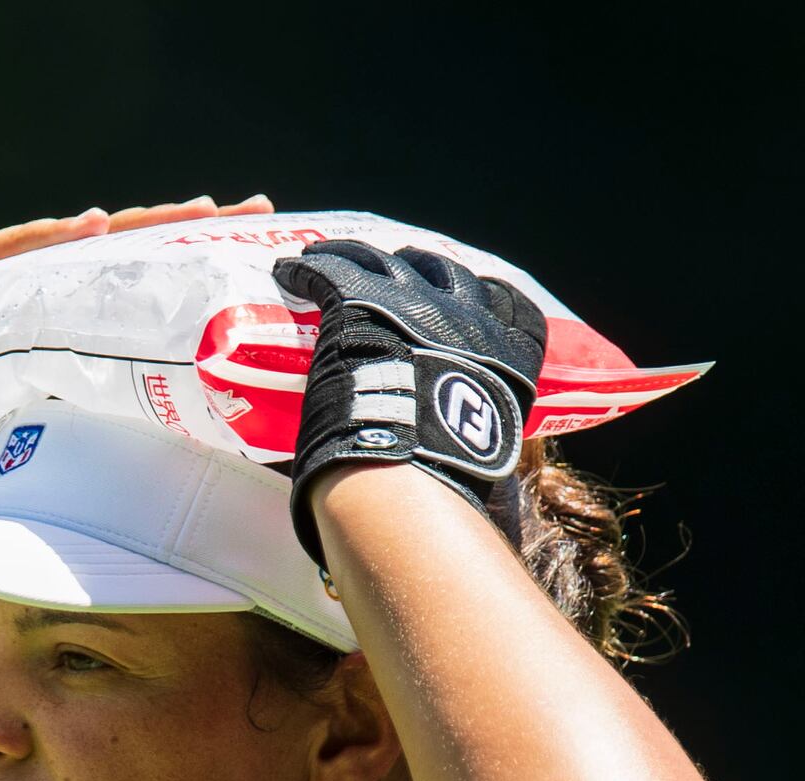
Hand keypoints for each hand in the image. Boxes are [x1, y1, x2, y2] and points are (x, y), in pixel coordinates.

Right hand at [0, 195, 274, 482]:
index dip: (186, 276)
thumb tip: (146, 468)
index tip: (252, 262)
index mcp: (46, 332)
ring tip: (193, 211)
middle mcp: (23, 299)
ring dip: (132, 226)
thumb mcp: (12, 442)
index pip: (126, 293)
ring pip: (69, 247)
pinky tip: (92, 227)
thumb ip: (66, 435)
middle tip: (254, 211)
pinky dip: (47, 242)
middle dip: (181, 232)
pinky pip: (1, 259)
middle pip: (113, 256)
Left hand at [270, 241, 546, 562]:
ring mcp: (416, 303)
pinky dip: (310, 270)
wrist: (407, 467)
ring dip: (362, 258)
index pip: (513, 307)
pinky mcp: (362, 302)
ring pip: (387, 262)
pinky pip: (334, 271)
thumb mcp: (486, 462)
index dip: (489, 300)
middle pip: (448, 274)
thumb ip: (480, 456)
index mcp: (511, 354)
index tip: (472, 300)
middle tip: (397, 273)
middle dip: (423, 270)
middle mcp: (469, 316)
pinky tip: (291, 270)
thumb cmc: (448, 482)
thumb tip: (480, 502)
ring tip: (334, 255)